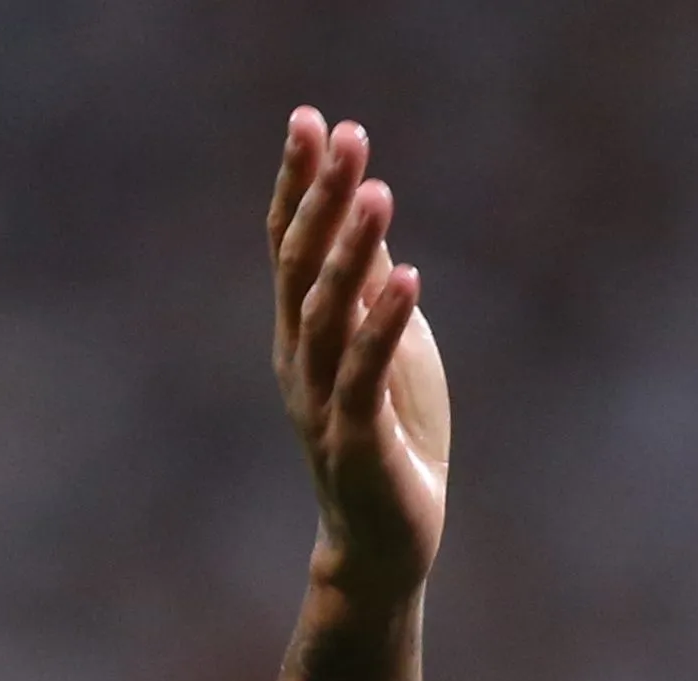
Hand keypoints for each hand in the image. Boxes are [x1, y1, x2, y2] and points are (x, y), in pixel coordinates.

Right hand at [269, 108, 448, 604]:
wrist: (383, 544)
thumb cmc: (388, 442)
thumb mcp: (384, 354)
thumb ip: (367, 294)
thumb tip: (367, 220)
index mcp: (301, 333)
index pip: (289, 243)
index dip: (298, 182)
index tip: (311, 119)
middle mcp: (298, 358)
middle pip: (300, 262)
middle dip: (321, 196)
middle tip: (343, 132)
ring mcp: (322, 399)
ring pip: (327, 311)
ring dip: (352, 248)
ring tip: (377, 191)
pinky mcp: (357, 439)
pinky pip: (365, 372)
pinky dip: (384, 323)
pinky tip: (408, 278)